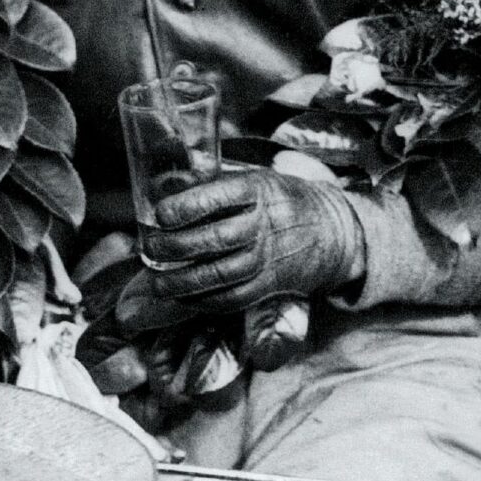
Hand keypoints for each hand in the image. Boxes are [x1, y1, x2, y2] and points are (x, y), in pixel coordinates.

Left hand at [138, 170, 365, 312]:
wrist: (331, 230)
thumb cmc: (280, 200)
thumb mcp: (256, 178)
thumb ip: (213, 182)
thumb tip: (163, 185)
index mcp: (258, 190)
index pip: (221, 196)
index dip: (188, 206)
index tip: (161, 214)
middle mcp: (265, 223)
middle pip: (218, 239)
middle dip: (177, 246)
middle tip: (150, 247)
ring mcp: (269, 257)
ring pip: (222, 274)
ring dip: (184, 282)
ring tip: (157, 282)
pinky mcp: (271, 284)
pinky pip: (234, 298)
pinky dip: (204, 301)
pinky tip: (183, 297)